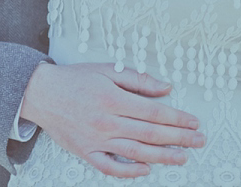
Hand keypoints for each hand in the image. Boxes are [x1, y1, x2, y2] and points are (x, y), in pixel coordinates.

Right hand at [20, 62, 203, 177]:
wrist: (42, 93)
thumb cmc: (75, 79)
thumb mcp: (107, 70)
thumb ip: (138, 80)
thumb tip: (166, 87)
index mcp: (114, 99)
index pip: (154, 112)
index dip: (178, 118)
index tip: (194, 122)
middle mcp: (107, 122)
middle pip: (150, 134)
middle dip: (179, 138)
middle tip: (198, 140)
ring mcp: (97, 140)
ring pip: (136, 152)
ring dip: (162, 156)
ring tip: (182, 157)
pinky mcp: (87, 153)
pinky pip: (111, 168)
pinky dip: (130, 171)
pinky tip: (147, 169)